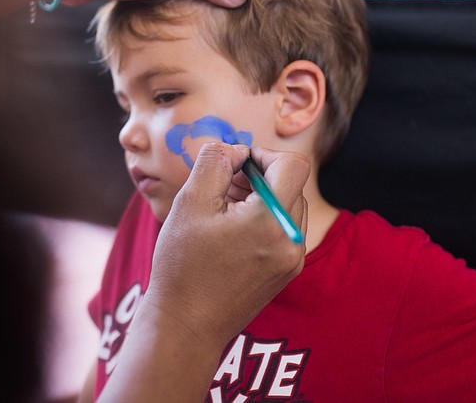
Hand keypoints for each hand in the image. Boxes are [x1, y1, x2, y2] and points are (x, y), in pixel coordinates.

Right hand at [97, 142, 308, 401]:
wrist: (185, 327)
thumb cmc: (182, 265)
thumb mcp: (190, 202)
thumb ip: (215, 161)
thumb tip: (236, 149)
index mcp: (272, 221)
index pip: (293, 165)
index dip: (263, 154)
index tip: (234, 164)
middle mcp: (292, 240)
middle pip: (291, 184)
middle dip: (259, 176)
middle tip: (222, 186)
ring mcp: (292, 260)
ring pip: (289, 206)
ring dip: (261, 197)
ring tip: (224, 209)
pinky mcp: (286, 273)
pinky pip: (285, 230)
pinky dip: (263, 220)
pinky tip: (231, 231)